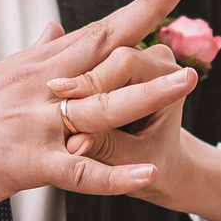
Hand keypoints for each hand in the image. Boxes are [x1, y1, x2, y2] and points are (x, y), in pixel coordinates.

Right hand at [0, 0, 201, 220]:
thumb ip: (25, 59)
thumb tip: (53, 28)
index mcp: (28, 68)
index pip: (93, 28)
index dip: (137, 4)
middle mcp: (33, 86)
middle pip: (100, 46)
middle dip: (146, 17)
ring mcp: (29, 123)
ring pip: (98, 106)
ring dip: (145, 93)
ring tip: (187, 81)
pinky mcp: (21, 164)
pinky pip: (78, 173)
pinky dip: (115, 176)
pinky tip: (147, 174)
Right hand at [46, 41, 220, 220]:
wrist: (164, 164)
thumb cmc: (155, 162)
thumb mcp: (129, 158)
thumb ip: (104, 146)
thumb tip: (74, 142)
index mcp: (172, 77)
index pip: (126, 63)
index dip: (92, 80)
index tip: (63, 93)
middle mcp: (157, 60)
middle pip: (107, 55)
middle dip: (80, 79)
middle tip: (49, 92)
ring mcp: (137, 58)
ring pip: (95, 58)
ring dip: (73, 79)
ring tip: (49, 94)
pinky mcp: (117, 65)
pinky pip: (89, 67)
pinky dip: (73, 82)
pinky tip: (54, 92)